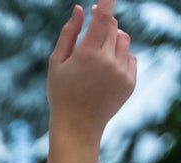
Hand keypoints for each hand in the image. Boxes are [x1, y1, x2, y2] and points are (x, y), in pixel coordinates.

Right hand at [45, 1, 136, 162]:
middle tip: (91, 39)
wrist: (77, 127)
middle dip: (104, 27)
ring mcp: (121, 72)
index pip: (103, 18)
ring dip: (113, 41)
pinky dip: (120, 59)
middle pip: (113, 27)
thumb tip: (80, 9)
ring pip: (124, 40)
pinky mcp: (130, 82)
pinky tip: (105, 74)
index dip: (107, 2)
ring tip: (98, 58)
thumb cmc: (61, 94)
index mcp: (86, 55)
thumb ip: (68, 34)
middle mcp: (107, 61)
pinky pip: (130, 57)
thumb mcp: (56, 64)